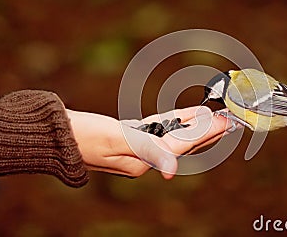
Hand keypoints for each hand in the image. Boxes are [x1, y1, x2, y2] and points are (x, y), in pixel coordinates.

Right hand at [66, 106, 230, 178]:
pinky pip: (160, 130)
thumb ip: (147, 150)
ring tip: (214, 118)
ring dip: (195, 127)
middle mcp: (144, 157)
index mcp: (142, 159)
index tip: (226, 121)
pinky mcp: (131, 138)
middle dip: (208, 130)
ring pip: (175, 136)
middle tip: (229, 119)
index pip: (182, 144)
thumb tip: (171, 170)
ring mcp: (138, 148)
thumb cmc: (81, 136)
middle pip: (184, 143)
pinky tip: (186, 117)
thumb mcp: (115, 140)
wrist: (57, 135)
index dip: (206, 131)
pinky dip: (175, 123)